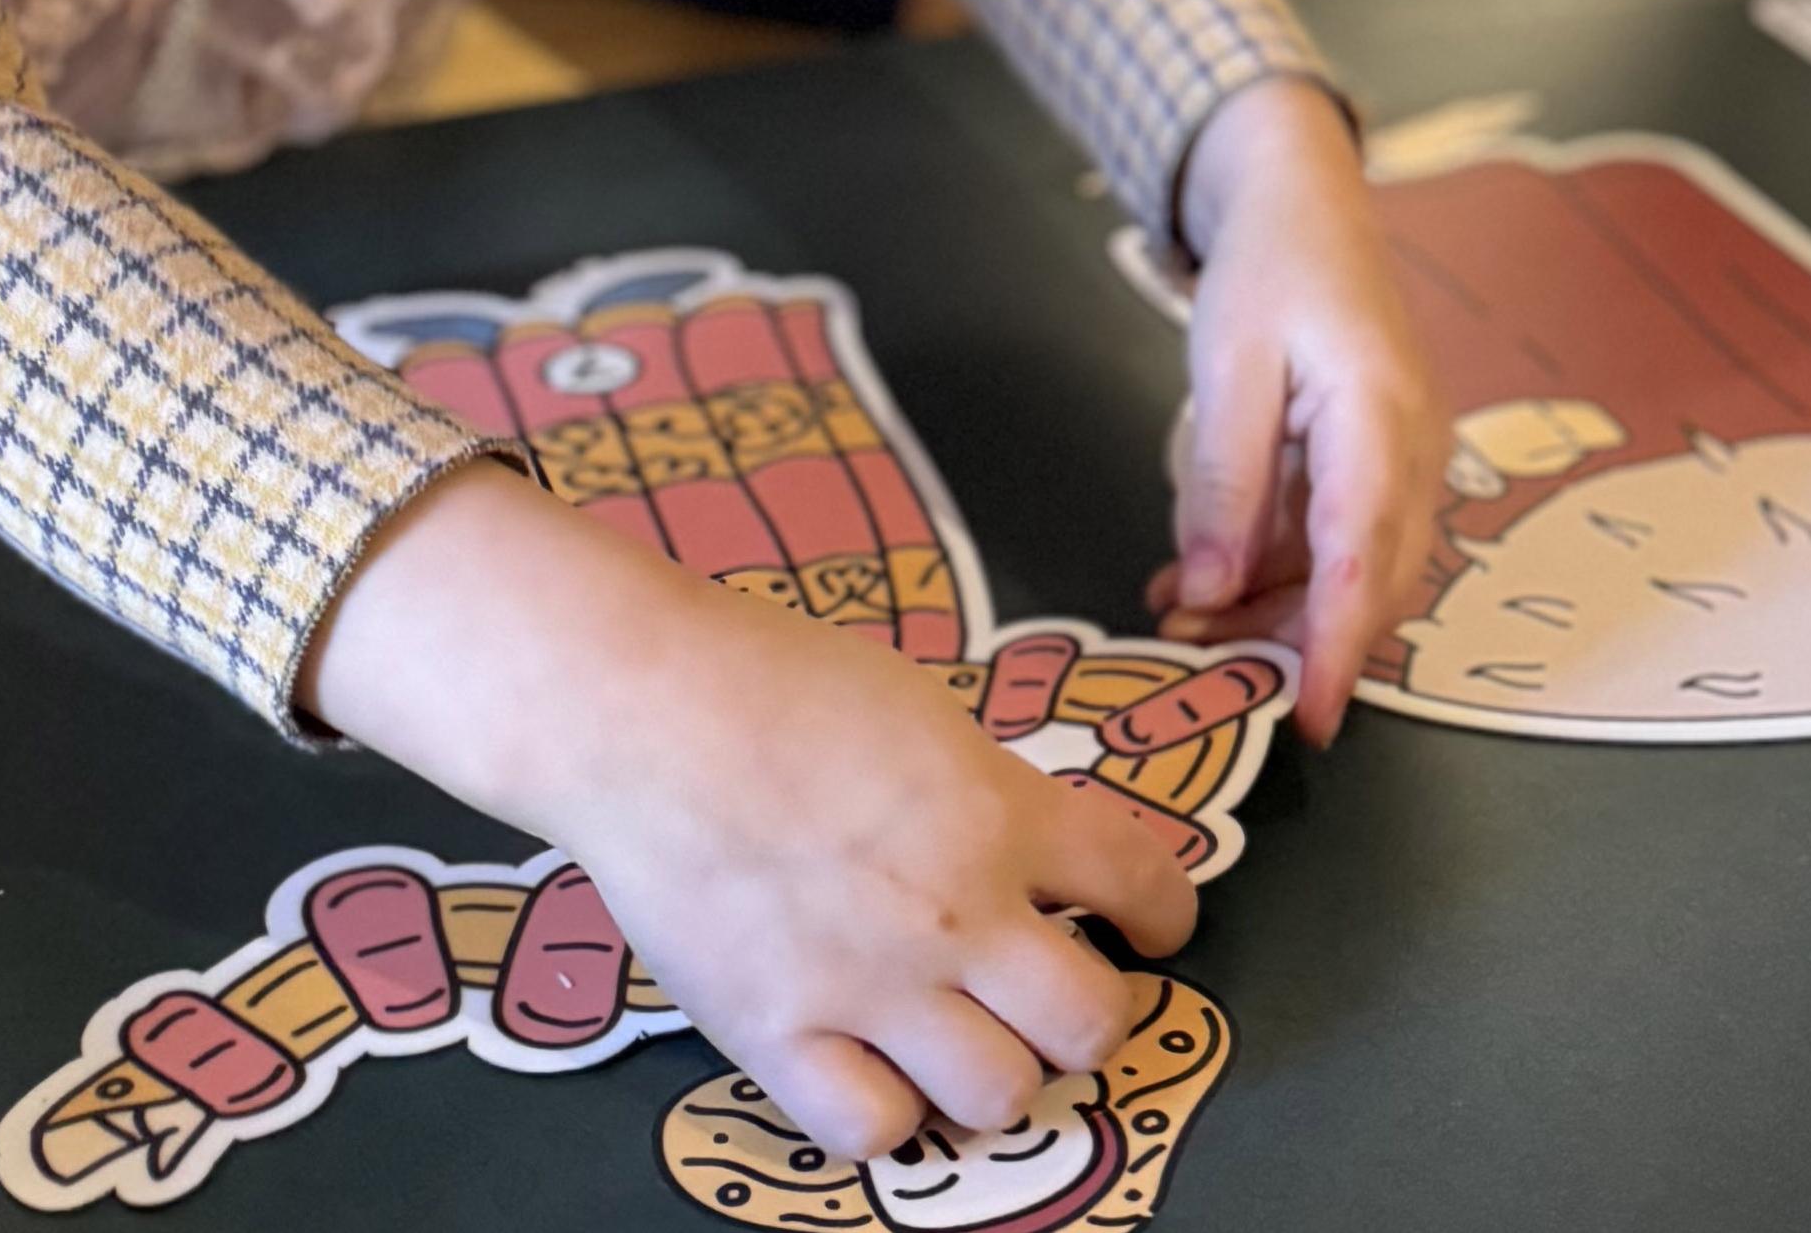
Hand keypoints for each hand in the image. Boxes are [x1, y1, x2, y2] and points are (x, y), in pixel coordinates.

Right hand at [299, 468, 1194, 1163]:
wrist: (645, 709)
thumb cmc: (779, 681)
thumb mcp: (928, 714)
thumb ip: (991, 795)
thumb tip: (1030, 851)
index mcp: (1002, 811)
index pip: (1145, 885)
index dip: (1165, 915)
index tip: (1151, 925)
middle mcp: (954, 912)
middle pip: (1090, 1024)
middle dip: (1091, 1016)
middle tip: (1059, 994)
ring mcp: (865, 984)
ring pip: (998, 1094)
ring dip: (999, 1073)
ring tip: (971, 1041)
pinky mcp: (774, 1032)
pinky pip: (871, 1130)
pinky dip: (888, 1112)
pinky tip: (877, 1069)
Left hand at [1148, 77, 1438, 738]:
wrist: (1306, 204)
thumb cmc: (1270, 270)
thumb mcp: (1228, 367)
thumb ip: (1225, 485)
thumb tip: (1212, 593)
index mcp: (1380, 419)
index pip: (1362, 563)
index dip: (1333, 651)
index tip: (1305, 720)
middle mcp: (1413, 450)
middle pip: (1367, 584)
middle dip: (1287, 639)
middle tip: (1198, 660)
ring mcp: (1406, 458)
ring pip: (1352, 572)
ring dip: (1275, 607)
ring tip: (1182, 612)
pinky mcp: (1381, 463)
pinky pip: (1338, 540)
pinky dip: (1278, 569)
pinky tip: (1205, 575)